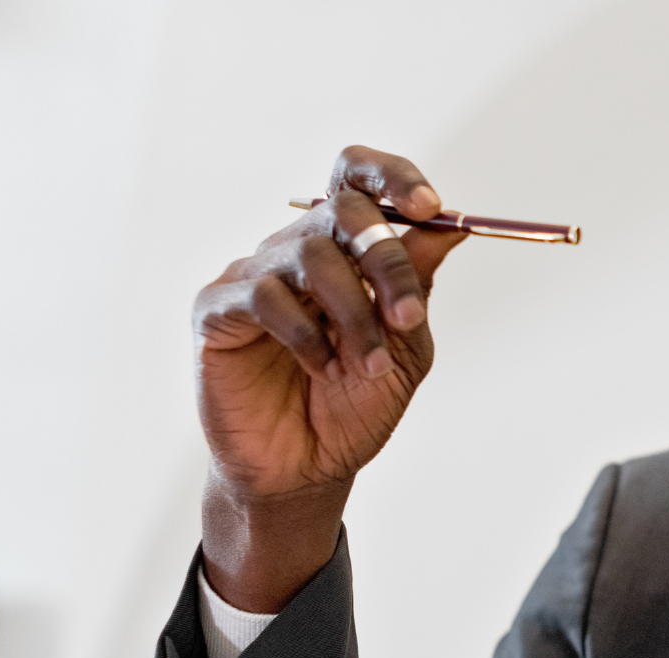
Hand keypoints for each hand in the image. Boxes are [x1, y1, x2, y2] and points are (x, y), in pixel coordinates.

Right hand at [191, 146, 469, 610]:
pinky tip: (318, 366)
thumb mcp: (405, 347)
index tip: (433, 208)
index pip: (358, 177)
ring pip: (313, 256)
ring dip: (355, 315)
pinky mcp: (218, 308)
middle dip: (387, 259)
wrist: (307, 469)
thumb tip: (449, 229)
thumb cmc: (353, 406)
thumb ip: (418, 287)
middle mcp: (298, 250)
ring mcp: (255, 274)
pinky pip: (265, 295)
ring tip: (367, 365)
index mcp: (346, 250)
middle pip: (343, 209)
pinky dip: (305, 333)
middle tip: (406, 315)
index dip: (394, 178)